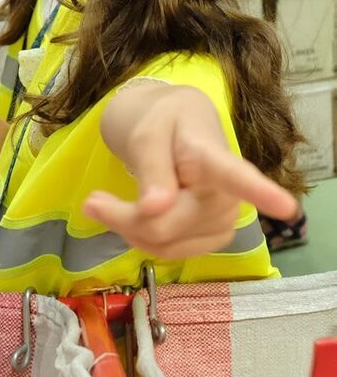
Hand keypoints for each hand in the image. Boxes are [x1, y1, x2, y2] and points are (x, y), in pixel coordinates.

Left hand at [84, 87, 298, 258]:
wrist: (173, 130)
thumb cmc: (162, 125)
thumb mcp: (146, 135)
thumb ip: (151, 170)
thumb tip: (155, 210)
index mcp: (214, 158)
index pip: (237, 176)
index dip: (260, 192)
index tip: (286, 206)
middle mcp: (227, 195)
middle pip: (169, 225)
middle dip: (123, 217)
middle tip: (92, 200)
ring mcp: (221, 221)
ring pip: (165, 244)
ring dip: (127, 229)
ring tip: (108, 203)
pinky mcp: (210, 238)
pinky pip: (166, 251)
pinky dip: (138, 238)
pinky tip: (131, 217)